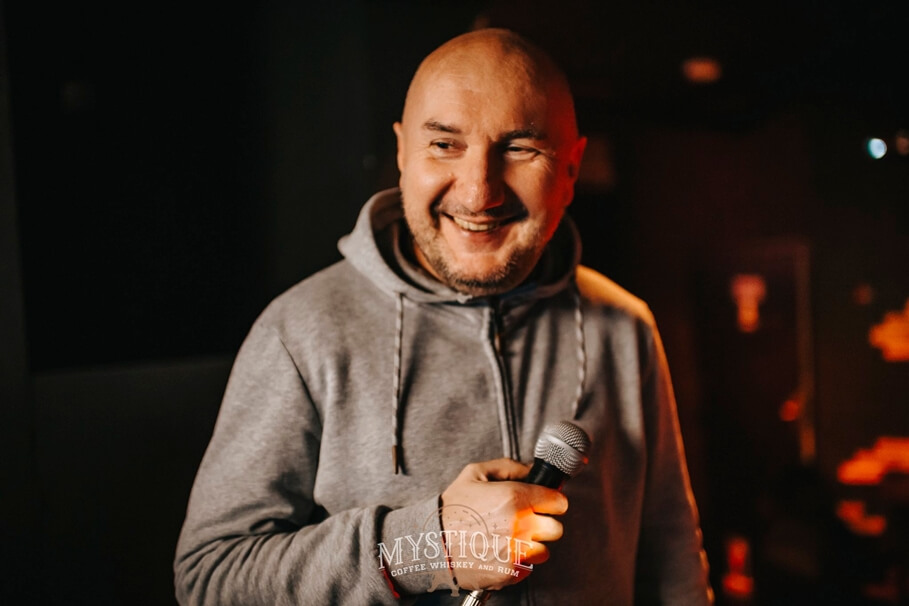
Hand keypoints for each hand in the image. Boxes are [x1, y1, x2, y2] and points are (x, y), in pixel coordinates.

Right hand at [439, 458, 567, 590]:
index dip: (550, 501)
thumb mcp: (474, 473)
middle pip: (555, 528)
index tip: (543, 503)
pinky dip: (519, 562)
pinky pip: (528, 568)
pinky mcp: (510, 573)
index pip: (558, 502)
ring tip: (510, 539)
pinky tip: (500, 551)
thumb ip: (509, 467)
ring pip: (544, 550)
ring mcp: (516, 552)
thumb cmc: (450, 508)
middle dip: (543, 523)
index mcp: (515, 498)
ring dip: (532, 545)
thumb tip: (532, 470)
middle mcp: (519, 526)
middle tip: (525, 521)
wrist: (429, 542)